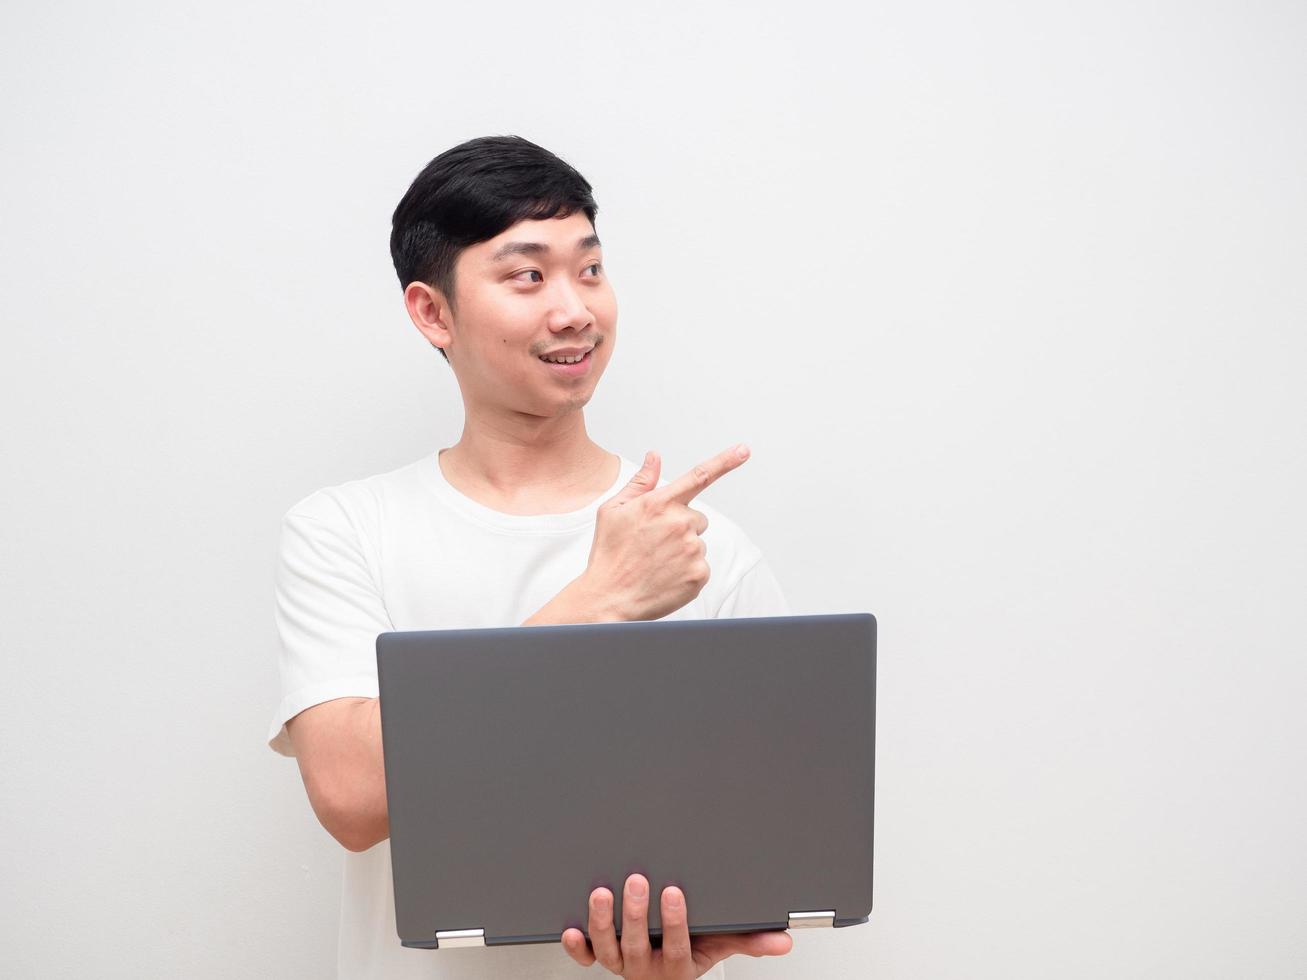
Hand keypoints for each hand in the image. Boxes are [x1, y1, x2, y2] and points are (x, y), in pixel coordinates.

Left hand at [561, 873, 791, 977]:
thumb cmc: (691, 950)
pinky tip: (570, 927)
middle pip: (638, 944)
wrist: (664, 977)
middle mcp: (646, 967)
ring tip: (601, 893)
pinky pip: (585, 957)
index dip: (674, 921)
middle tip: (636, 881)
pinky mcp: (601, 957)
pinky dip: (576, 945)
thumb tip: (783, 941)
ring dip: (602, 921)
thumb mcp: (721, 945)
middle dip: (635, 913)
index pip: (677, 944)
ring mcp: (621, 962)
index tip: (672, 892)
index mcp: (677, 964)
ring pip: (608, 948)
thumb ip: (749, 940)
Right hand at [578, 445, 750, 621]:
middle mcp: (680, 523)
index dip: (726, 461)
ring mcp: (692, 550)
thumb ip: (640, 482)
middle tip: (654, 544)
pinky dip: (686, 572)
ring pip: (698, 543)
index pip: (699, 476)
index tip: (744, 450)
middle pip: (697, 519)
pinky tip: (665, 577)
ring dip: (683, 551)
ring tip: (656, 563)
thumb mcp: (612, 510)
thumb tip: (654, 457)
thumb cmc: (608, 554)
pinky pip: (701, 566)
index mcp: (660, 503)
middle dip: (681, 527)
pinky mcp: (699, 574)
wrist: (608, 598)